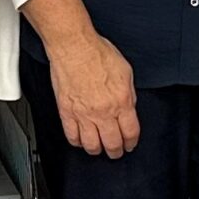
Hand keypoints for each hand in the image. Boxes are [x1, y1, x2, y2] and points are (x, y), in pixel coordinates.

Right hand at [47, 29, 138, 157]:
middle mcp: (103, 111)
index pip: (130, 132)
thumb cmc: (98, 53)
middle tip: (116, 151)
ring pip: (92, 145)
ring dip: (97, 150)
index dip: (131, 142)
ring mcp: (84, 114)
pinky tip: (81, 140)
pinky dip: (78, 142)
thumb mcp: (126, 72)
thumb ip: (128, 94)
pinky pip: (72, 136)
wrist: (74, 47)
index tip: (130, 144)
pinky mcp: (67, 112)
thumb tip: (129, 108)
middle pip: (112, 143)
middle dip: (116, 151)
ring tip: (99, 148)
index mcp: (122, 101)